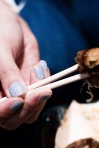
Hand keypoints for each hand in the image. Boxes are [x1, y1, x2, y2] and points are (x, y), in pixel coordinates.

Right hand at [0, 0, 51, 129]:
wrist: (10, 26)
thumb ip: (6, 72)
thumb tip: (18, 95)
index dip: (5, 111)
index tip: (19, 100)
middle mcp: (0, 99)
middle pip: (13, 121)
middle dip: (29, 107)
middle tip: (42, 90)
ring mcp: (15, 98)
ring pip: (29, 114)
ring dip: (39, 97)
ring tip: (38, 69)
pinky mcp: (30, 92)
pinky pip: (40, 99)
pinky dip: (45, 86)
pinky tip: (40, 67)